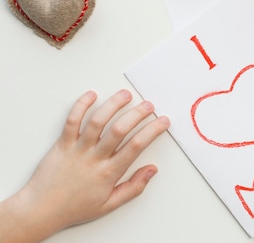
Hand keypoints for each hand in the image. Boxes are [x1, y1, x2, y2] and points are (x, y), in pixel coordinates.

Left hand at [0, 90, 169, 242]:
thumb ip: (133, 188)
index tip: (162, 121)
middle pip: (120, 129)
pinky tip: (92, 95)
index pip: (136, 146)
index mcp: (108, 172)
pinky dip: (81, 105)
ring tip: (125, 95)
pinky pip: (72, 121)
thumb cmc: (74, 207)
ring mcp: (78, 149)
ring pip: (98, 121)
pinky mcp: (62, 143)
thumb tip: (152, 170)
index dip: (152, 130)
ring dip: (114, 105)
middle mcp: (94, 158)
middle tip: (149, 105)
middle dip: (138, 113)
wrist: (41, 209)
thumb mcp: (109, 204)